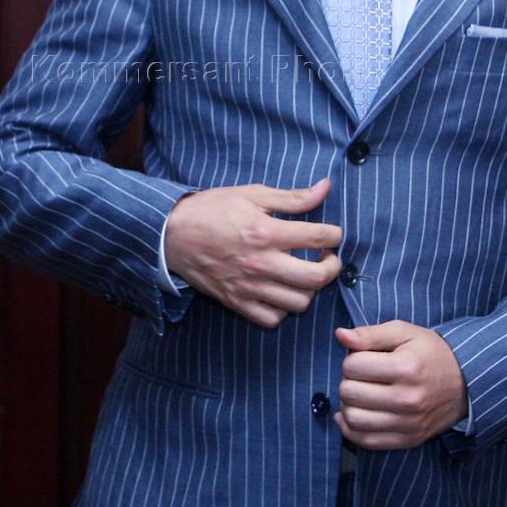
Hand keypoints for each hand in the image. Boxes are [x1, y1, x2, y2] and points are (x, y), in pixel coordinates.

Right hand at [164, 178, 342, 327]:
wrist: (172, 233)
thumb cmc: (212, 209)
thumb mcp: (252, 194)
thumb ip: (292, 197)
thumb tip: (325, 188)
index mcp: (266, 233)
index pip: (319, 237)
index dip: (335, 234)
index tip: (332, 233)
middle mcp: (261, 264)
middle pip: (316, 278)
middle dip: (332, 267)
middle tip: (327, 258)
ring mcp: (249, 287)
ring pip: (299, 303)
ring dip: (310, 289)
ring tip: (304, 274)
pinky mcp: (237, 303)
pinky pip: (272, 318)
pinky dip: (283, 309)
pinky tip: (282, 291)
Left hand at [334, 320, 467, 448]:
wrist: (466, 382)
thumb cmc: (430, 353)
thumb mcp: (404, 332)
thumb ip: (370, 334)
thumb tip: (340, 335)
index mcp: (406, 368)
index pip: (352, 366)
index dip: (352, 358)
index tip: (364, 357)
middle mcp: (407, 399)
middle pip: (349, 393)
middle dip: (348, 380)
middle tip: (361, 375)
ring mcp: (408, 423)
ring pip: (353, 419)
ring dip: (348, 405)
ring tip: (360, 394)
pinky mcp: (408, 440)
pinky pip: (366, 441)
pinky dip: (352, 429)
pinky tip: (356, 413)